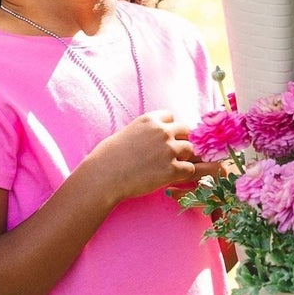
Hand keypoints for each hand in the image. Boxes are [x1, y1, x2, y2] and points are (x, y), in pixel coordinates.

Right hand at [85, 112, 213, 202]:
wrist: (103, 177)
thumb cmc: (107, 158)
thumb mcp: (126, 133)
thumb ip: (144, 131)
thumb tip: (151, 138)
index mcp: (149, 120)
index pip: (171, 117)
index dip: (168, 128)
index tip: (161, 140)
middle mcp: (161, 131)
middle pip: (185, 130)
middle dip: (179, 141)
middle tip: (169, 154)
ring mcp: (168, 150)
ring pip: (189, 149)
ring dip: (182, 158)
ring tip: (168, 167)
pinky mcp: (171, 169)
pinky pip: (189, 169)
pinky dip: (183, 174)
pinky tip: (170, 177)